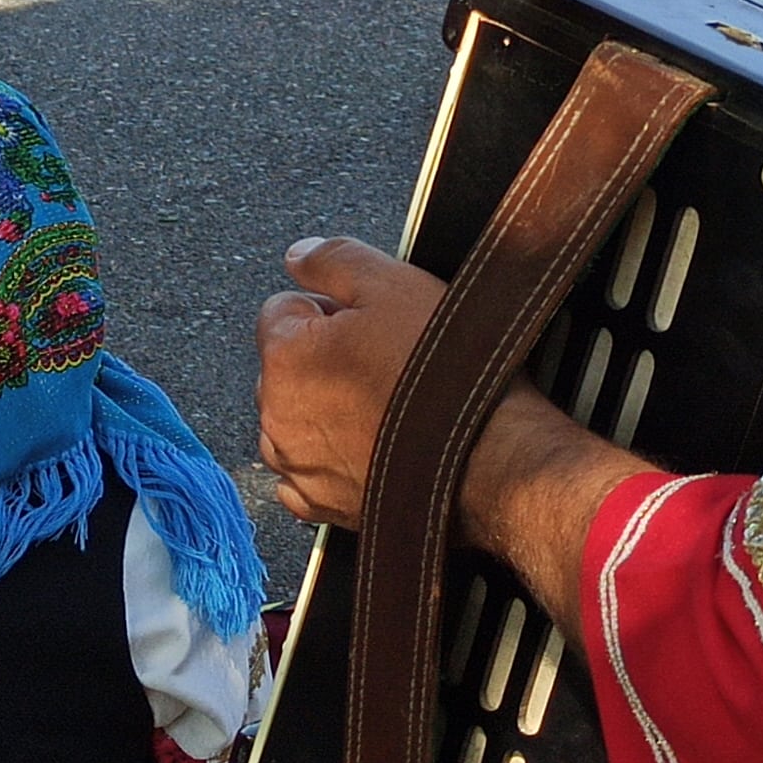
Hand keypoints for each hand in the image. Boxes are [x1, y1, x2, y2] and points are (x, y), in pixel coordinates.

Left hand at [255, 237, 440, 529]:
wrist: (486, 458)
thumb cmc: (442, 374)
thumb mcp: (392, 284)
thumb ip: (333, 259)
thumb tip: (297, 256)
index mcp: (284, 356)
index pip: (283, 309)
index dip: (328, 308)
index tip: (366, 322)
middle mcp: (276, 415)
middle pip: (287, 365)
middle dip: (322, 358)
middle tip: (383, 360)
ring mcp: (296, 465)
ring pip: (295, 418)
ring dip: (324, 407)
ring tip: (384, 404)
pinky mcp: (320, 505)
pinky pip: (306, 472)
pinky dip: (330, 458)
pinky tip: (371, 445)